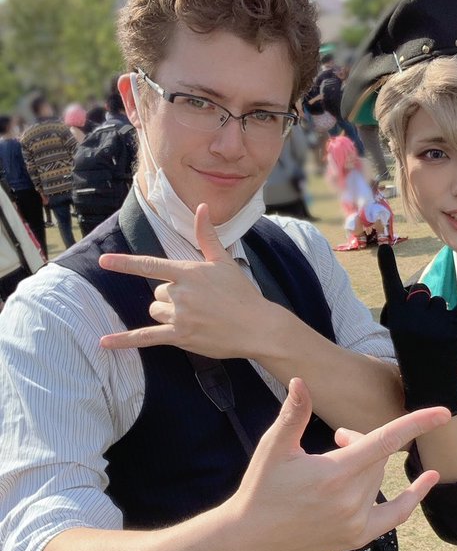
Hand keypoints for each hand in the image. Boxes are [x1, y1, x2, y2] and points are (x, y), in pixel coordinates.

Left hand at [98, 204, 266, 356]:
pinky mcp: (181, 336)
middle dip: (170, 297)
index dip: (125, 263)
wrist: (257, 326)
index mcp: (188, 272)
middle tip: (198, 303)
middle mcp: (180, 293)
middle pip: (157, 293)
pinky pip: (146, 338)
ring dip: (167, 314)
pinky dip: (124, 341)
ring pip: (155, 311)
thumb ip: (206, 235)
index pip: (150, 265)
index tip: (104, 261)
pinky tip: (104, 343)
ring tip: (194, 317)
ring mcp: (180, 316)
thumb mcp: (223, 261)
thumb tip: (201, 207)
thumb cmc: (242, 293)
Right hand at [235, 377, 450, 550]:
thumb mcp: (274, 448)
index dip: (416, 424)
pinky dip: (413, 498)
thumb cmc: (260, 488)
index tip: (442, 412)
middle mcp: (350, 500)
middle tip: (335, 440)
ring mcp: (356, 522)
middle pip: (377, 459)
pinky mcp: (357, 538)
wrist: (249, 538)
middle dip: (360, 442)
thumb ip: (294, 414)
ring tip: (337, 465)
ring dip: (368, 467)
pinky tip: (428, 480)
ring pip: (379, 481)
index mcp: (333, 473)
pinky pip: (395, 515)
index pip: (385, 441)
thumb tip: (302, 382)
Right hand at [378, 244, 456, 414]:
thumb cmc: (414, 358)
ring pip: (441, 300)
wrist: (429, 389)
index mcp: (395, 317)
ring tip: (436, 338)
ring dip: (441, 314)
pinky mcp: (454, 327)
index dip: (387, 266)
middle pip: (423, 291)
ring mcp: (434, 321)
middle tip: (424, 330)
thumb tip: (425, 293)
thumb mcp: (400, 334)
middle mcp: (413, 316)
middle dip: (425, 305)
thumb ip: (410, 310)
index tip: (384, 247)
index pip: (391, 285)